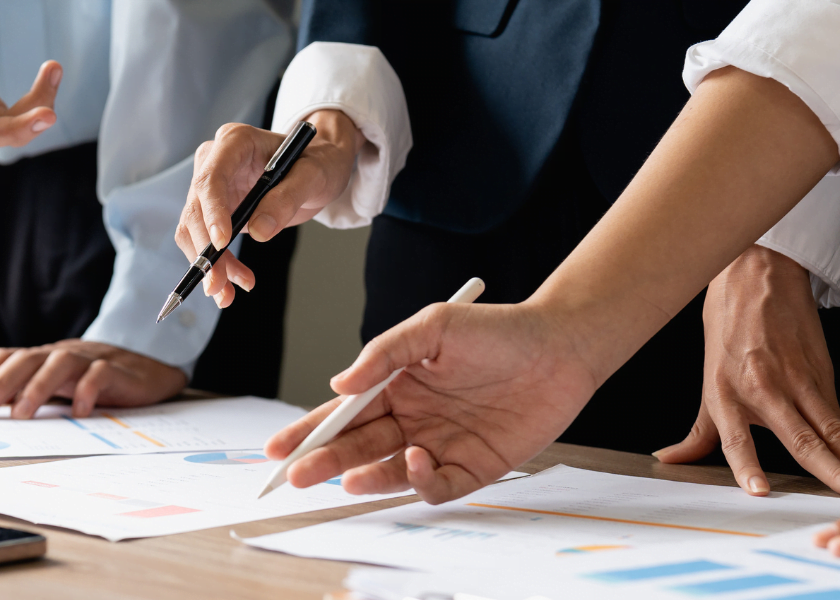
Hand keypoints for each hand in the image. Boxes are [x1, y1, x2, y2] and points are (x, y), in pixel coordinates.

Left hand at [0, 339, 186, 419]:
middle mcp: (62, 354)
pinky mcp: (118, 370)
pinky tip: (78, 413)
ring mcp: (90, 359)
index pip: (5, 357)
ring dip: (36, 388)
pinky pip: (100, 374)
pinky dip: (87, 391)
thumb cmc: (95, 383)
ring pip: (59, 363)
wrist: (150, 371)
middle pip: (25, 359)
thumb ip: (27, 394)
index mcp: (44, 357)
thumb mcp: (58, 388)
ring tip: (22, 415)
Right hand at [178, 110, 360, 307]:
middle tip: (218, 283)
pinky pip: (204, 241)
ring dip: (208, 264)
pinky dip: (215, 266)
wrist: (319, 166)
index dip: (211, 212)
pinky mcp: (215, 210)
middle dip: (205, 250)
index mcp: (234, 142)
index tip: (221, 243)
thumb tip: (259, 231)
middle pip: (195, 209)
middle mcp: (215, 162)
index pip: (211, 179)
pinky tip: (229, 284)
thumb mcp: (315, 175)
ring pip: (194, 231)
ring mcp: (212, 187)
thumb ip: (287, 198)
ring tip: (227, 292)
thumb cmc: (319, 160)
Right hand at [263, 301, 600, 502]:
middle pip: (358, 447)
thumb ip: (383, 353)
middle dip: (324, 461)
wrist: (561, 346)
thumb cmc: (497, 329)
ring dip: (365, 477)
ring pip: (389, 472)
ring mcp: (442, 444)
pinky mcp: (475, 467)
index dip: (308, 432)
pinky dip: (418, 482)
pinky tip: (413, 462)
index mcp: (395, 386)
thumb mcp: (432, 326)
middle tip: (298, 474)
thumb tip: (338, 385)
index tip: (278, 448)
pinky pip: (437, 485)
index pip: (342, 414)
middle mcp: (413, 419)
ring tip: (347, 478)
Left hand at [654, 246, 839, 498]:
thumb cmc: (729, 325)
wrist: (758, 275)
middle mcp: (763, 389)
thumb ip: (698, 431)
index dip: (746, 466)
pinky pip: (838, 414)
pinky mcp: (821, 372)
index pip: (735, 438)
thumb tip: (670, 459)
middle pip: (800, 438)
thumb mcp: (707, 379)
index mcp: (726, 394)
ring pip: (831, 429)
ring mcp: (797, 380)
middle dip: (830, 471)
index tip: (759, 491)